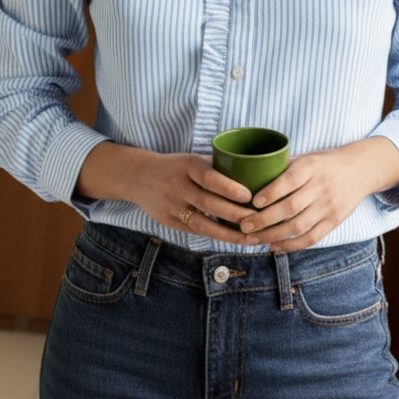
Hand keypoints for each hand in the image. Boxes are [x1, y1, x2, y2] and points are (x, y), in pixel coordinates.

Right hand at [76, 142, 256, 244]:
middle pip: (208, 204)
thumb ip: (218, 166)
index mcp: (186, 165)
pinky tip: (234, 239)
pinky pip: (195, 231)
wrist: (139, 177)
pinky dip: (215, 235)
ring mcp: (171, 206)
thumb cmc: (177, 167)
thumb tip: (255, 173)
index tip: (249, 196)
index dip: (229, 188)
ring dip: (228, 233)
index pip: (208, 177)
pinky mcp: (168, 221)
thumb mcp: (193, 159)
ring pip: (202, 224)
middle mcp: (177, 186)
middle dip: (235, 214)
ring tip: (251, 238)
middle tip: (259, 221)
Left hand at [236, 137, 398, 251]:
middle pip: (290, 207)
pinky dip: (291, 245)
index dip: (270, 192)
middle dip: (264, 219)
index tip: (252, 201)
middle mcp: (321, 187)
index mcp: (312, 167)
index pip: (289, 180)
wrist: (362, 170)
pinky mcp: (334, 221)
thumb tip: (250, 175)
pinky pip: (311, 238)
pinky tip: (274, 245)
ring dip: (273, 235)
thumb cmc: (325, 163)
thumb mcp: (307, 157)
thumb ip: (283, 166)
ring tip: (254, 239)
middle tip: (244, 226)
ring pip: (298, 226)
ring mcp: (329, 206)